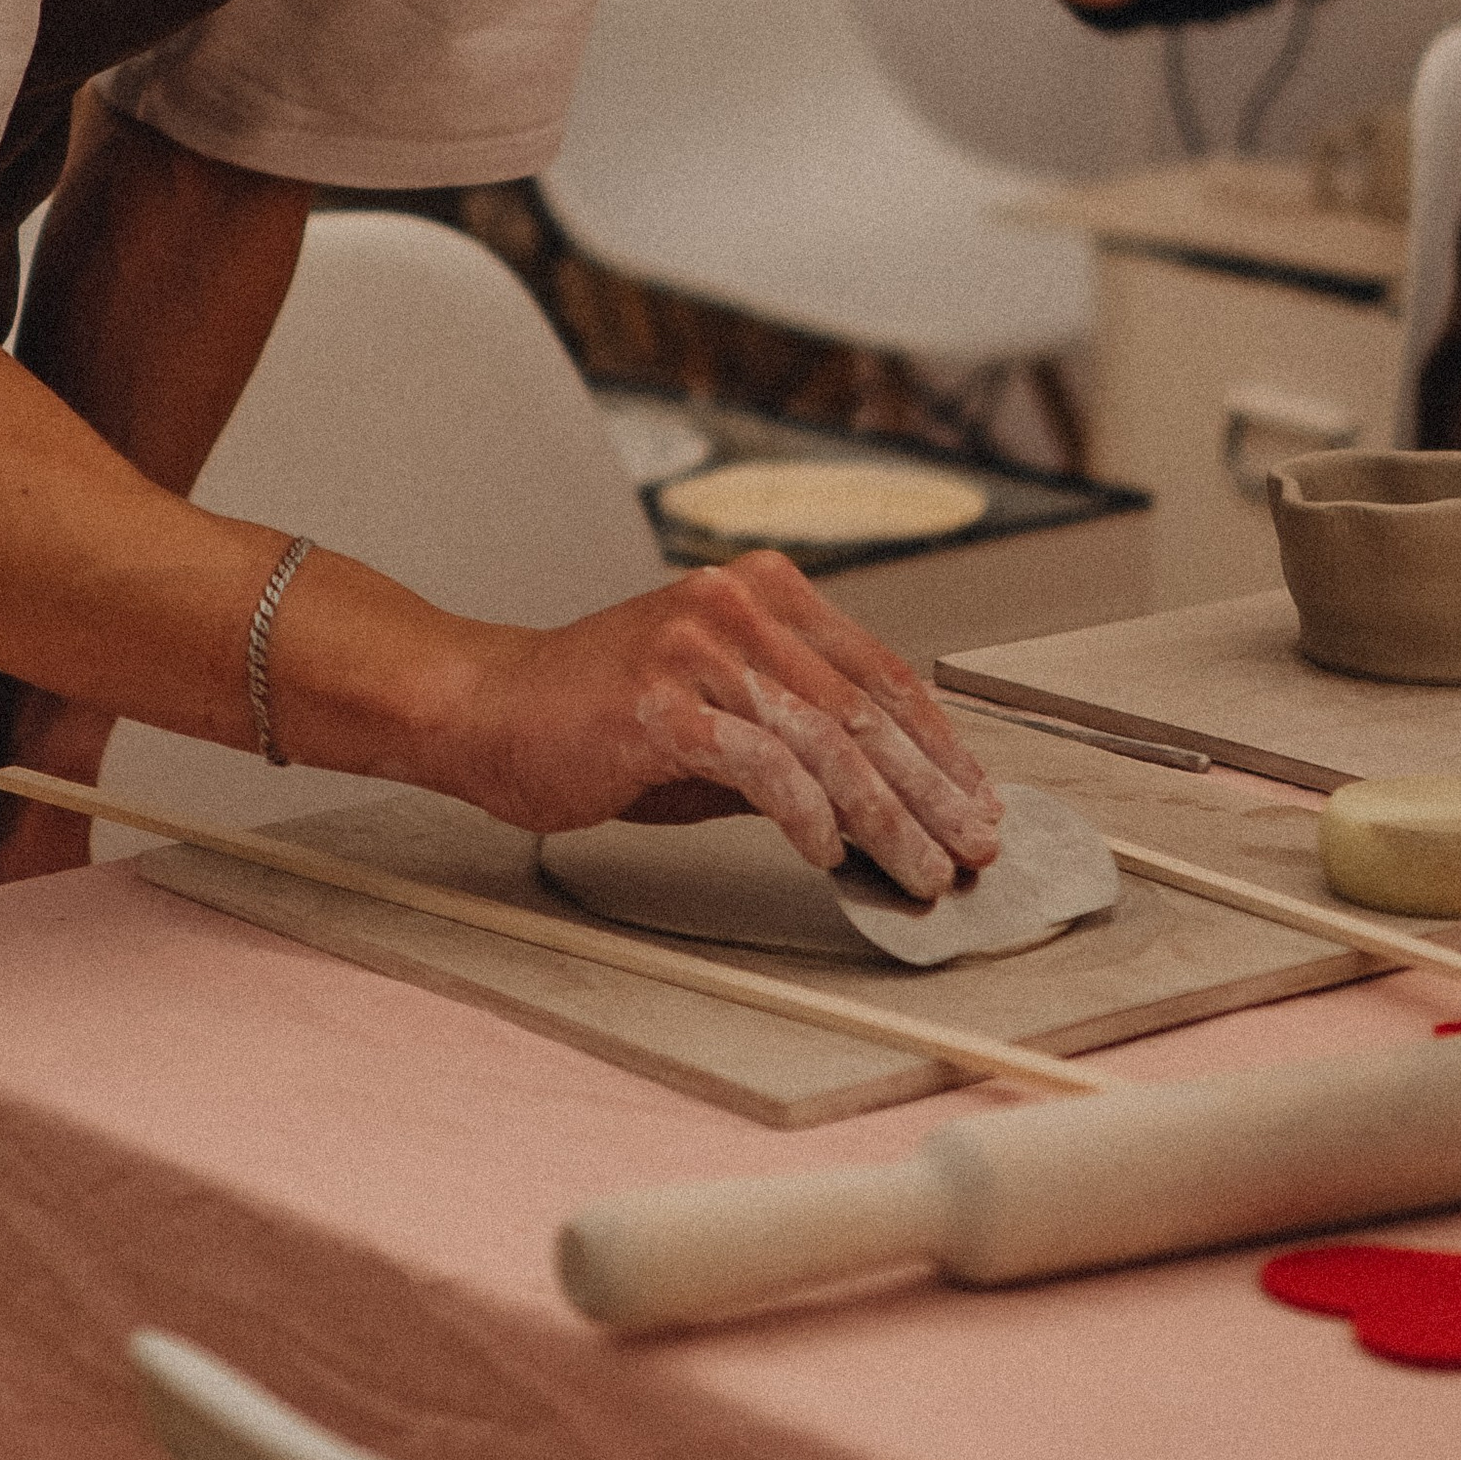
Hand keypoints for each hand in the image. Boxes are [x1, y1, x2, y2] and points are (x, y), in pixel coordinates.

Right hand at [427, 558, 1004, 901]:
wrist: (485, 708)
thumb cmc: (596, 717)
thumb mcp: (717, 715)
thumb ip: (796, 741)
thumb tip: (887, 805)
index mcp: (760, 591)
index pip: (878, 670)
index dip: (938, 744)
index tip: (974, 800)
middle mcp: (736, 604)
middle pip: (864, 708)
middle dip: (930, 789)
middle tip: (971, 846)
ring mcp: (697, 647)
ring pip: (825, 741)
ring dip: (887, 817)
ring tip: (920, 868)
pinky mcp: (661, 702)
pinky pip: (761, 766)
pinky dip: (807, 817)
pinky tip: (830, 854)